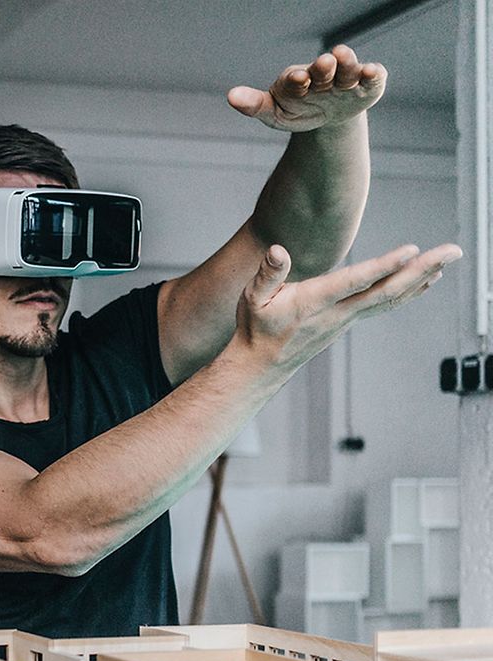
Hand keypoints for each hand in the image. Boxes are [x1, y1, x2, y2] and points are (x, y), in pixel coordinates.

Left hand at [228, 45, 385, 131]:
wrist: (326, 116)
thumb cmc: (295, 110)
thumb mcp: (274, 113)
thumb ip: (254, 105)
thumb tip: (230, 96)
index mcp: (297, 80)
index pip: (295, 79)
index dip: (297, 79)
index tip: (297, 79)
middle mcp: (322, 74)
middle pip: (323, 69)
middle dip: (323, 67)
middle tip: (324, 62)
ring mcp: (345, 78)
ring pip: (347, 68)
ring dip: (347, 63)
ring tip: (344, 57)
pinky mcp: (367, 85)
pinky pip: (373, 76)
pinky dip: (373, 73)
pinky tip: (372, 71)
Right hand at [232, 241, 461, 374]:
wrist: (261, 365)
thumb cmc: (256, 327)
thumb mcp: (252, 298)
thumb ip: (267, 273)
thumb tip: (277, 250)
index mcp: (314, 302)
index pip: (355, 282)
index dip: (383, 267)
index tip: (411, 250)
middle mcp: (338, 313)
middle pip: (388, 290)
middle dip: (423, 269)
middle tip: (453, 250)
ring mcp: (347, 319)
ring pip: (392, 297)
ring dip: (424, 276)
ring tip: (449, 257)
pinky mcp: (349, 321)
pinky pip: (386, 304)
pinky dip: (410, 290)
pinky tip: (426, 280)